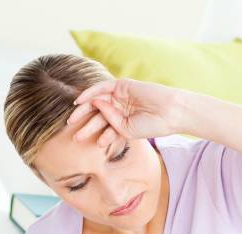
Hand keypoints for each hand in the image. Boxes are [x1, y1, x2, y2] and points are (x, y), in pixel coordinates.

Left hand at [66, 78, 182, 149]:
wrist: (169, 113)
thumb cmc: (151, 125)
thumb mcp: (125, 129)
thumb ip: (109, 120)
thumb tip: (95, 104)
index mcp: (122, 121)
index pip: (102, 127)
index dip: (92, 133)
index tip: (80, 142)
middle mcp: (120, 108)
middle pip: (97, 115)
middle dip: (84, 125)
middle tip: (73, 135)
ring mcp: (121, 96)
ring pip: (97, 102)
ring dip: (83, 111)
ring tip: (72, 121)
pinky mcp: (122, 85)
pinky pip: (102, 88)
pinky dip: (90, 93)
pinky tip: (79, 101)